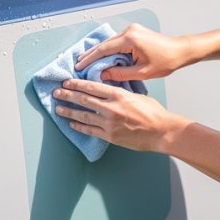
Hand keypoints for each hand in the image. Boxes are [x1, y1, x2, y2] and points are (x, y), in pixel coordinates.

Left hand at [53, 79, 188, 153]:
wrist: (163, 132)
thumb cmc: (154, 113)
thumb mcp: (136, 95)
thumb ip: (119, 93)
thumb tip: (105, 89)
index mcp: (118, 95)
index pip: (91, 87)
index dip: (76, 84)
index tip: (66, 83)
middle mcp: (111, 108)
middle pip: (83, 99)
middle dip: (67, 95)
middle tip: (56, 93)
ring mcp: (109, 123)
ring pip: (83, 115)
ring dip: (68, 111)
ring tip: (58, 109)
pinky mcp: (110, 136)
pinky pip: (90, 130)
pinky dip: (79, 126)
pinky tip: (71, 123)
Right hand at [75, 23, 188, 81]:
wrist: (182, 50)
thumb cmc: (166, 61)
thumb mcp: (142, 72)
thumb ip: (120, 73)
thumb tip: (102, 75)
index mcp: (130, 39)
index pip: (103, 49)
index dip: (89, 59)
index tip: (78, 67)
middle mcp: (128, 31)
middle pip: (104, 44)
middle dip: (91, 55)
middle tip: (77, 64)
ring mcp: (131, 29)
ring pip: (109, 42)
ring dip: (99, 52)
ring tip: (86, 62)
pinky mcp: (134, 31)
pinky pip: (116, 41)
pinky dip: (108, 49)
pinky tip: (101, 56)